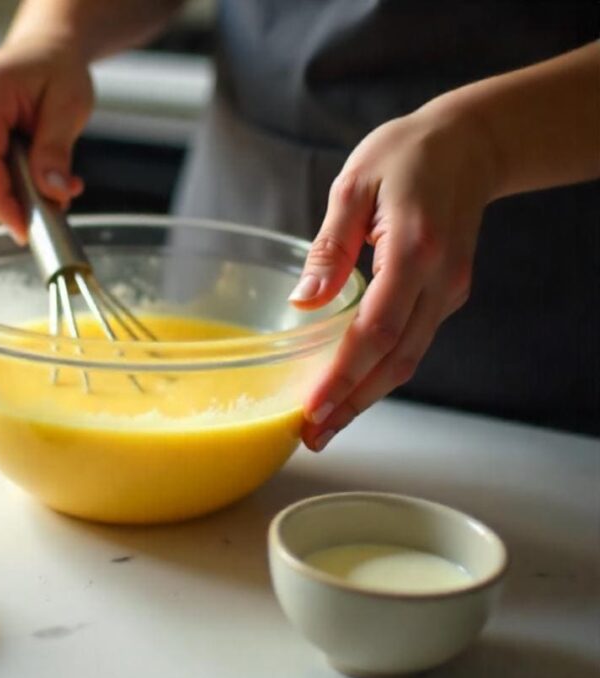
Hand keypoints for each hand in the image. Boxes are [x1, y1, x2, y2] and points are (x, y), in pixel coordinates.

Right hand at [0, 37, 93, 240]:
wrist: (43, 52)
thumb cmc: (57, 71)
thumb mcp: (70, 106)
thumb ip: (56, 151)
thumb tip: (52, 193)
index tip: (24, 227)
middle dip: (7, 203)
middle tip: (49, 206)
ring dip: (3, 196)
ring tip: (43, 186)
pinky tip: (21, 174)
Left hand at [289, 104, 498, 450]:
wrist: (470, 143)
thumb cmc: (405, 154)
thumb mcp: (354, 185)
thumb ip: (329, 247)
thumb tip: (303, 302)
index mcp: (414, 250)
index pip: (377, 330)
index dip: (345, 375)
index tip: (314, 408)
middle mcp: (438, 279)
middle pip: (396, 359)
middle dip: (353, 403)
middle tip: (313, 436)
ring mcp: (448, 290)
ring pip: (408, 358)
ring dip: (367, 396)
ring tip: (326, 424)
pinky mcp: (446, 294)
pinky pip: (413, 342)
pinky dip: (381, 371)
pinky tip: (352, 386)